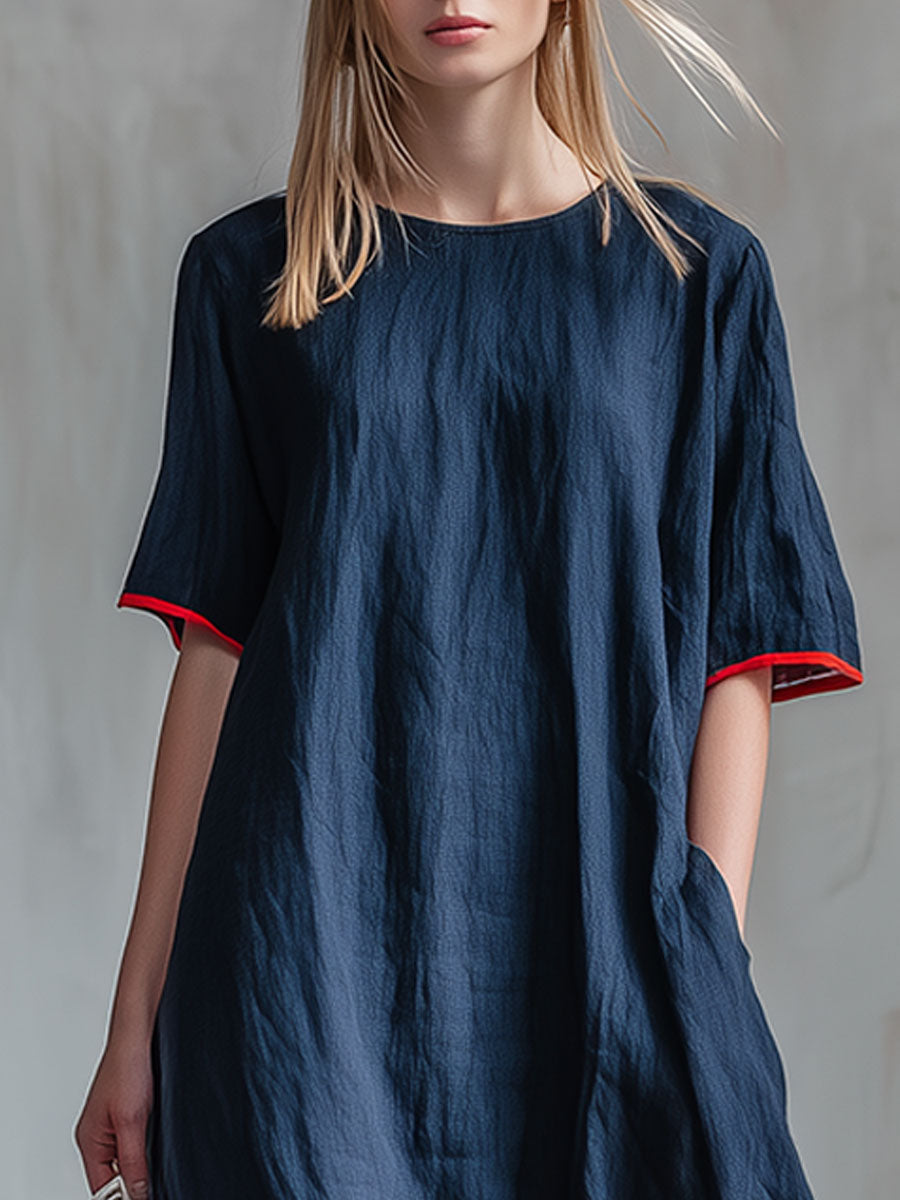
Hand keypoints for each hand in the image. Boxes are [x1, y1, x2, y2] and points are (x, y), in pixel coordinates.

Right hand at [74, 1034, 153, 1198]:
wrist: (138, 1033)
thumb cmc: (126, 1066)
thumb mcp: (131, 1121)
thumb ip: (132, 1161)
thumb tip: (138, 1194)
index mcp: (90, 1142)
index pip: (102, 1188)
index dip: (123, 1197)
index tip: (147, 1197)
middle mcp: (99, 1136)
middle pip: (114, 1177)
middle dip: (134, 1183)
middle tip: (158, 1183)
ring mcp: (113, 1124)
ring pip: (127, 1160)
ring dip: (142, 1164)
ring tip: (162, 1162)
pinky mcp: (129, 1112)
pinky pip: (136, 1142)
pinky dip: (148, 1147)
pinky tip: (161, 1142)